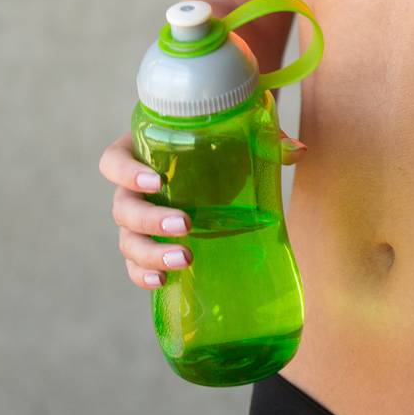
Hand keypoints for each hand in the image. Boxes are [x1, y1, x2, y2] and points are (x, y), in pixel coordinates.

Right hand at [98, 129, 307, 289]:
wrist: (219, 155)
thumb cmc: (221, 138)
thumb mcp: (238, 131)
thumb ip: (265, 138)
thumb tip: (299, 150)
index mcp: (142, 150)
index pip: (114, 161)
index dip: (126, 173)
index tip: (158, 181)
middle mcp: (134, 187)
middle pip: (122, 207)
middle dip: (149, 220)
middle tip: (186, 224)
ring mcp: (140, 218)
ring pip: (127, 240)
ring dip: (150, 253)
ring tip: (185, 258)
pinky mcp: (152, 242)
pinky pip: (135, 264)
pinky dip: (143, 276)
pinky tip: (162, 283)